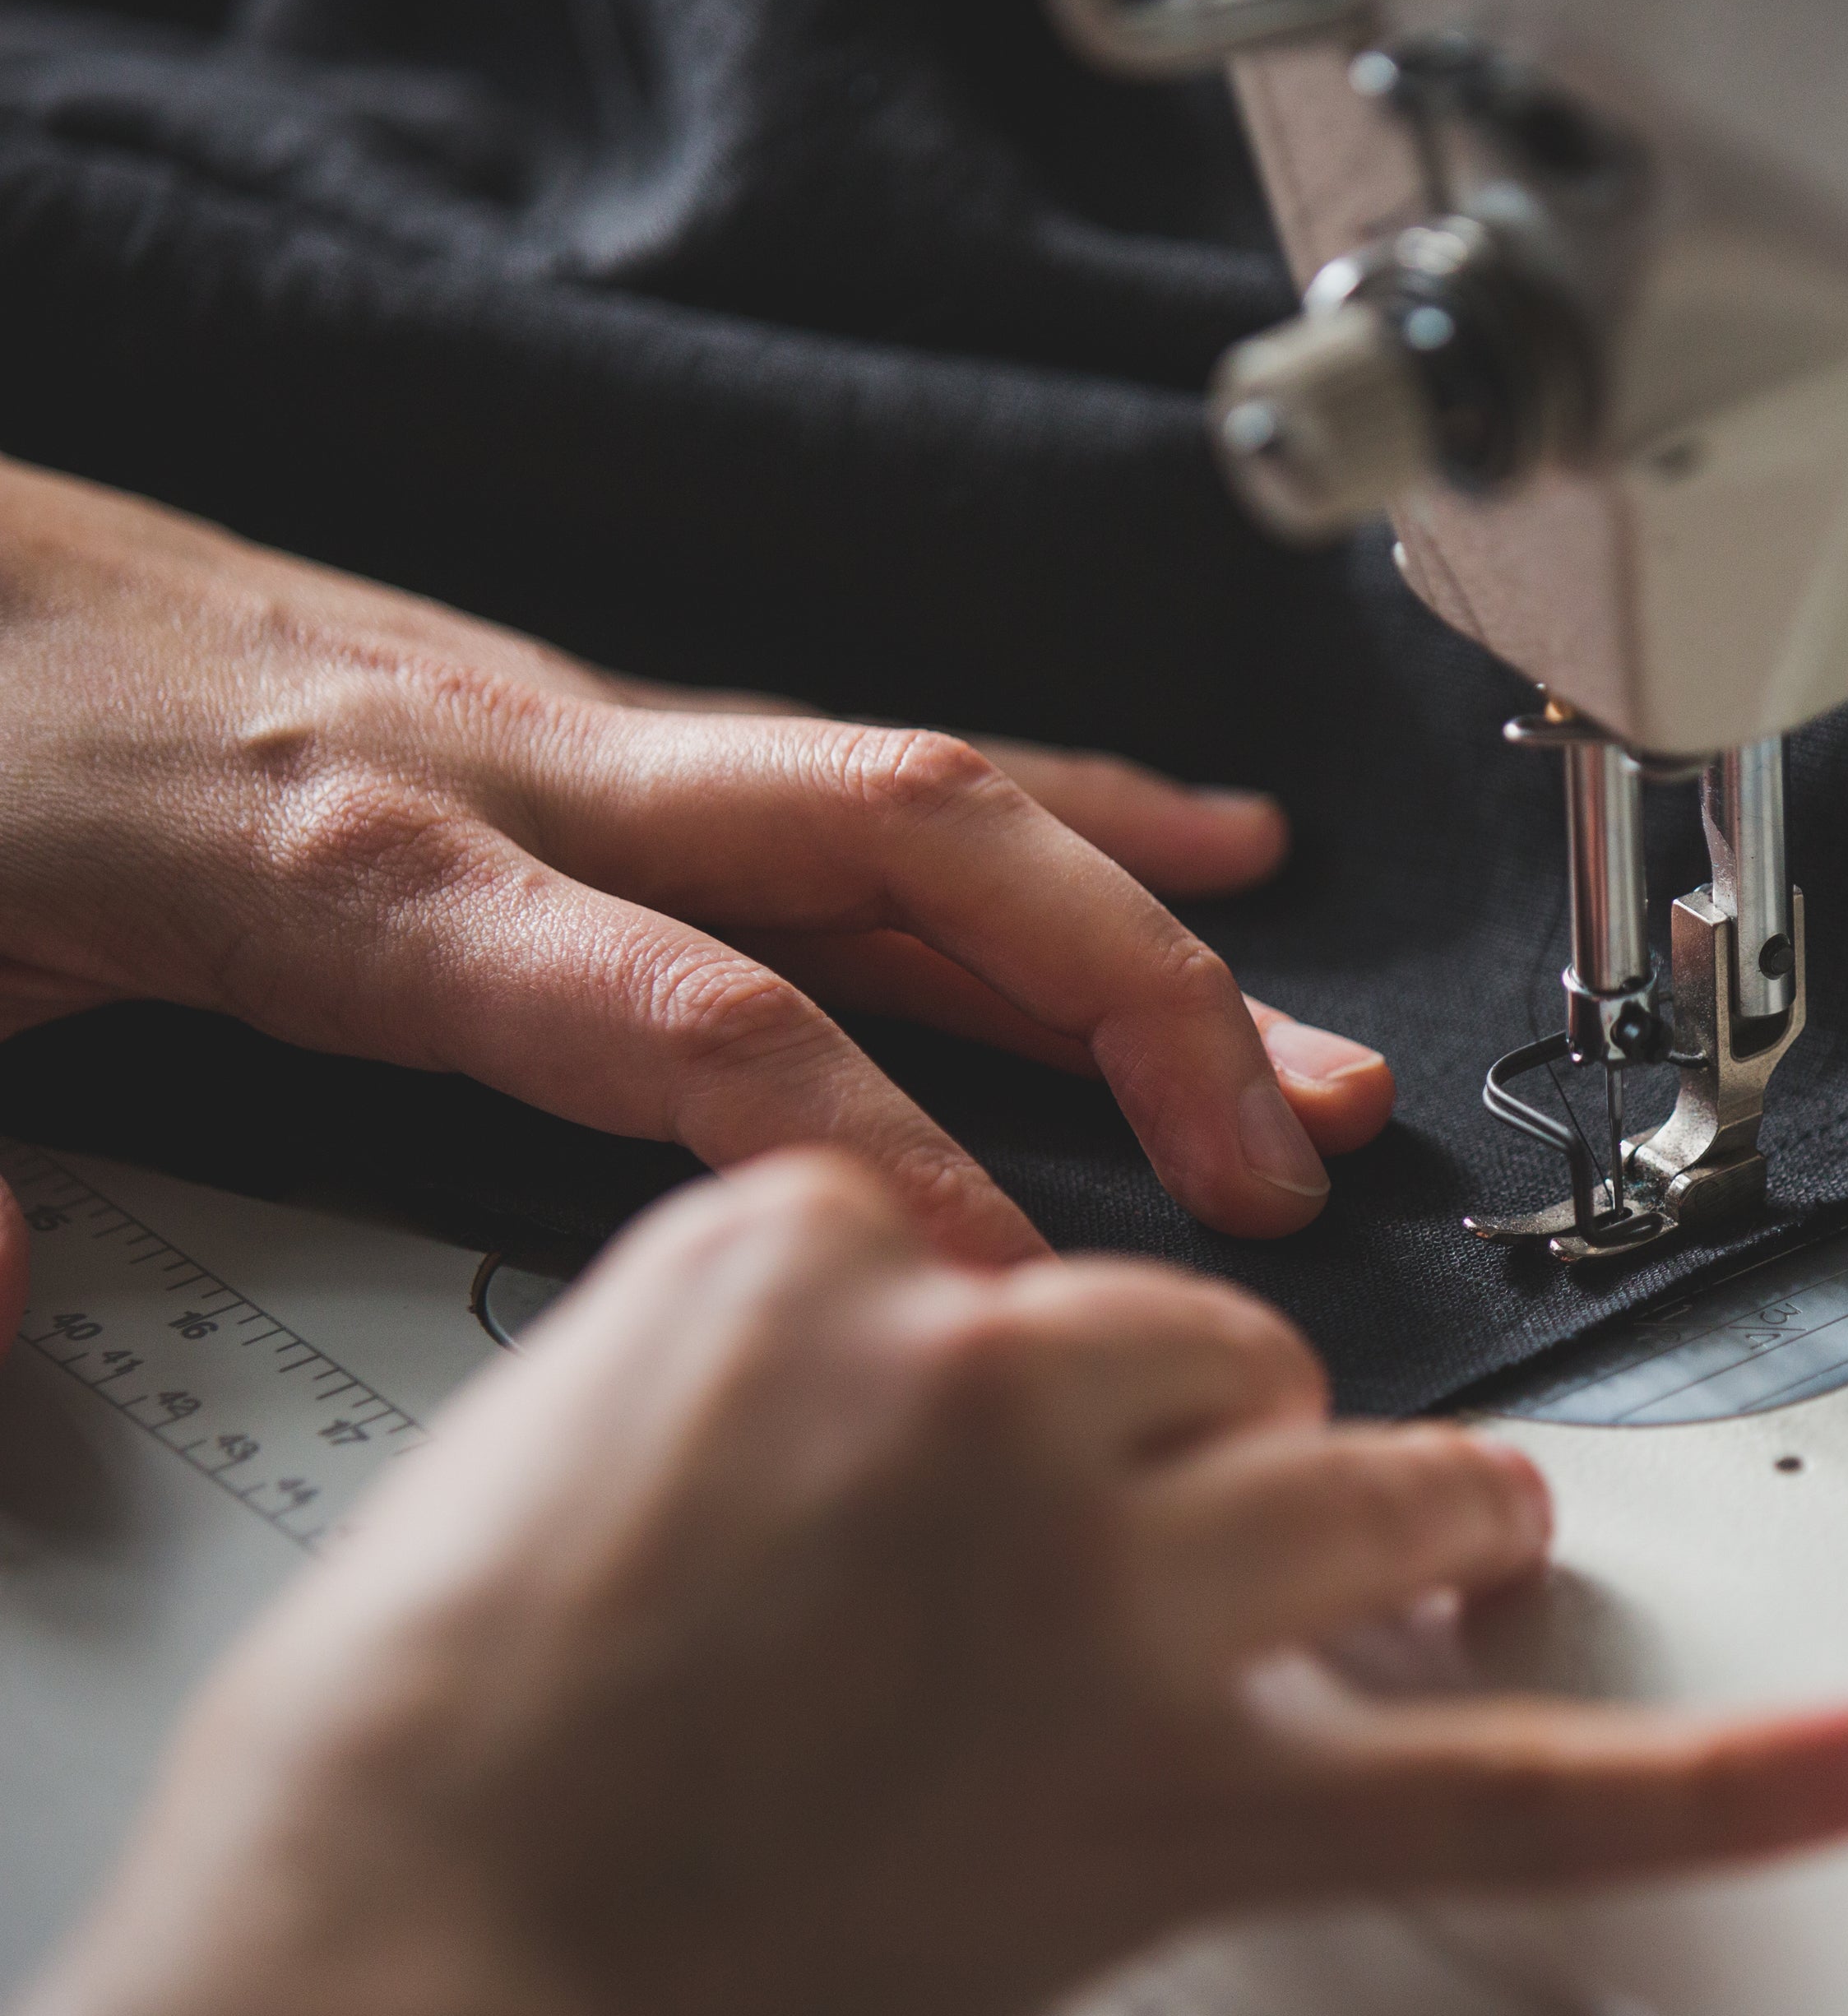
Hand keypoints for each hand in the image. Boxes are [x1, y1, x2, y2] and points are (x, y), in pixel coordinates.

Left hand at [0, 457, 1395, 1256]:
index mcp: (369, 876)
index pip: (689, 1018)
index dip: (873, 1149)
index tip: (1002, 1286)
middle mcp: (523, 780)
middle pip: (897, 859)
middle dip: (1124, 1003)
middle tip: (1265, 1157)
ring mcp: (581, 738)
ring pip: (927, 805)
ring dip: (1147, 928)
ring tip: (1310, 1049)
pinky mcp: (598, 729)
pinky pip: (871, 768)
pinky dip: (1066, 805)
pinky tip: (1194, 841)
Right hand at [0, 1158, 1847, 2015]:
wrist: (387, 1986)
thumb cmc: (419, 1749)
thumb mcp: (546, 1434)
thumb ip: (762, 1368)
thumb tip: (882, 1398)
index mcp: (818, 1251)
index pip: (1011, 1253)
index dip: (1012, 1367)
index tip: (986, 1445)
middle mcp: (996, 1378)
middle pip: (1214, 1354)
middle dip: (1226, 1440)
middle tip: (1197, 1534)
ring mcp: (1113, 1579)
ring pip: (1362, 1481)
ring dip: (1424, 1517)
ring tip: (1467, 1548)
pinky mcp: (1185, 1792)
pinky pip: (1494, 1783)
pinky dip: (1704, 1781)